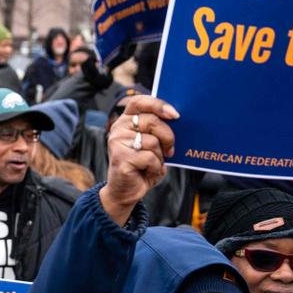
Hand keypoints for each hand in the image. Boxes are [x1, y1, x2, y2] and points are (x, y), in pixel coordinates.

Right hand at [100, 95, 177, 224]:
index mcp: (126, 120)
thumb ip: (157, 129)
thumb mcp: (152, 143)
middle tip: (170, 150)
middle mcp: (118, 128)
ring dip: (159, 156)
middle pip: (151, 121)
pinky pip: (149, 158)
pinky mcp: (120, 158)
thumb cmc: (142, 165)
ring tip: (153, 163)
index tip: (175, 115)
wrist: (126, 190)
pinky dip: (155, 167)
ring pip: (152, 142)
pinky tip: (148, 171)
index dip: (158, 104)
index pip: (139, 102)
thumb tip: (176, 119)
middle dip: (168, 137)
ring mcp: (117, 143)